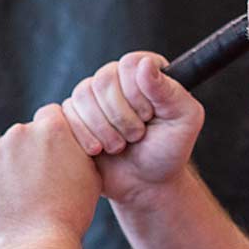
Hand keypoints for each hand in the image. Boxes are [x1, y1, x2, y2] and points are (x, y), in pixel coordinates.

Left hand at [0, 105, 103, 248]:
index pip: (50, 115)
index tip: (53, 153)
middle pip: (22, 136)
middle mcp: (19, 132)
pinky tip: (2, 206)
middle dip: (27, 153)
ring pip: (0, 156)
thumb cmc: (70, 213)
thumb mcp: (90, 175)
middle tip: (36, 185)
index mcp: (51, 129)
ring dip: (7, 171)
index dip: (52, 134)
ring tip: (19, 201)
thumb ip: (77, 149)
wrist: (35, 244)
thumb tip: (71, 139)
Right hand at [58, 52, 202, 205]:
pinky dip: (84, 135)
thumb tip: (145, 64)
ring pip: (82, 95)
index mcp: (145, 72)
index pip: (129, 64)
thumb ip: (168, 90)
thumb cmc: (168, 152)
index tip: (149, 116)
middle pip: (103, 79)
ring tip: (119, 145)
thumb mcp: (183, 120)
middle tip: (136, 136)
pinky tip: (99, 149)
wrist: (144, 185)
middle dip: (121, 116)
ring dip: (103, 128)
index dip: (137, 93)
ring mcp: (92, 97)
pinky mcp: (74, 116)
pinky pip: (66, 113)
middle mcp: (117, 78)